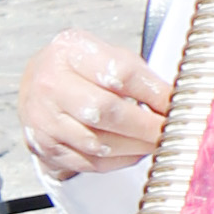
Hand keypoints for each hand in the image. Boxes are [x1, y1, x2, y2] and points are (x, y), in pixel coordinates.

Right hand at [21, 27, 169, 182]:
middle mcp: (52, 84)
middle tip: (171, 131)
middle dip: (146, 125)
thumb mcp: (103, 53)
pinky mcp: (47, 147)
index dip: (154, 92)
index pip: (120, 72)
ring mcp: (45, 118)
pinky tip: (135, 152)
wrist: (36, 86)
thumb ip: (136, 73)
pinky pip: (90, 162)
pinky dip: (120, 160)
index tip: (176, 104)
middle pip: (106, 111)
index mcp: (71, 50)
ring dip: (136, 146)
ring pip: (99, 143)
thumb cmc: (77, 69)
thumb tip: (173, 99)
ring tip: (157, 142)